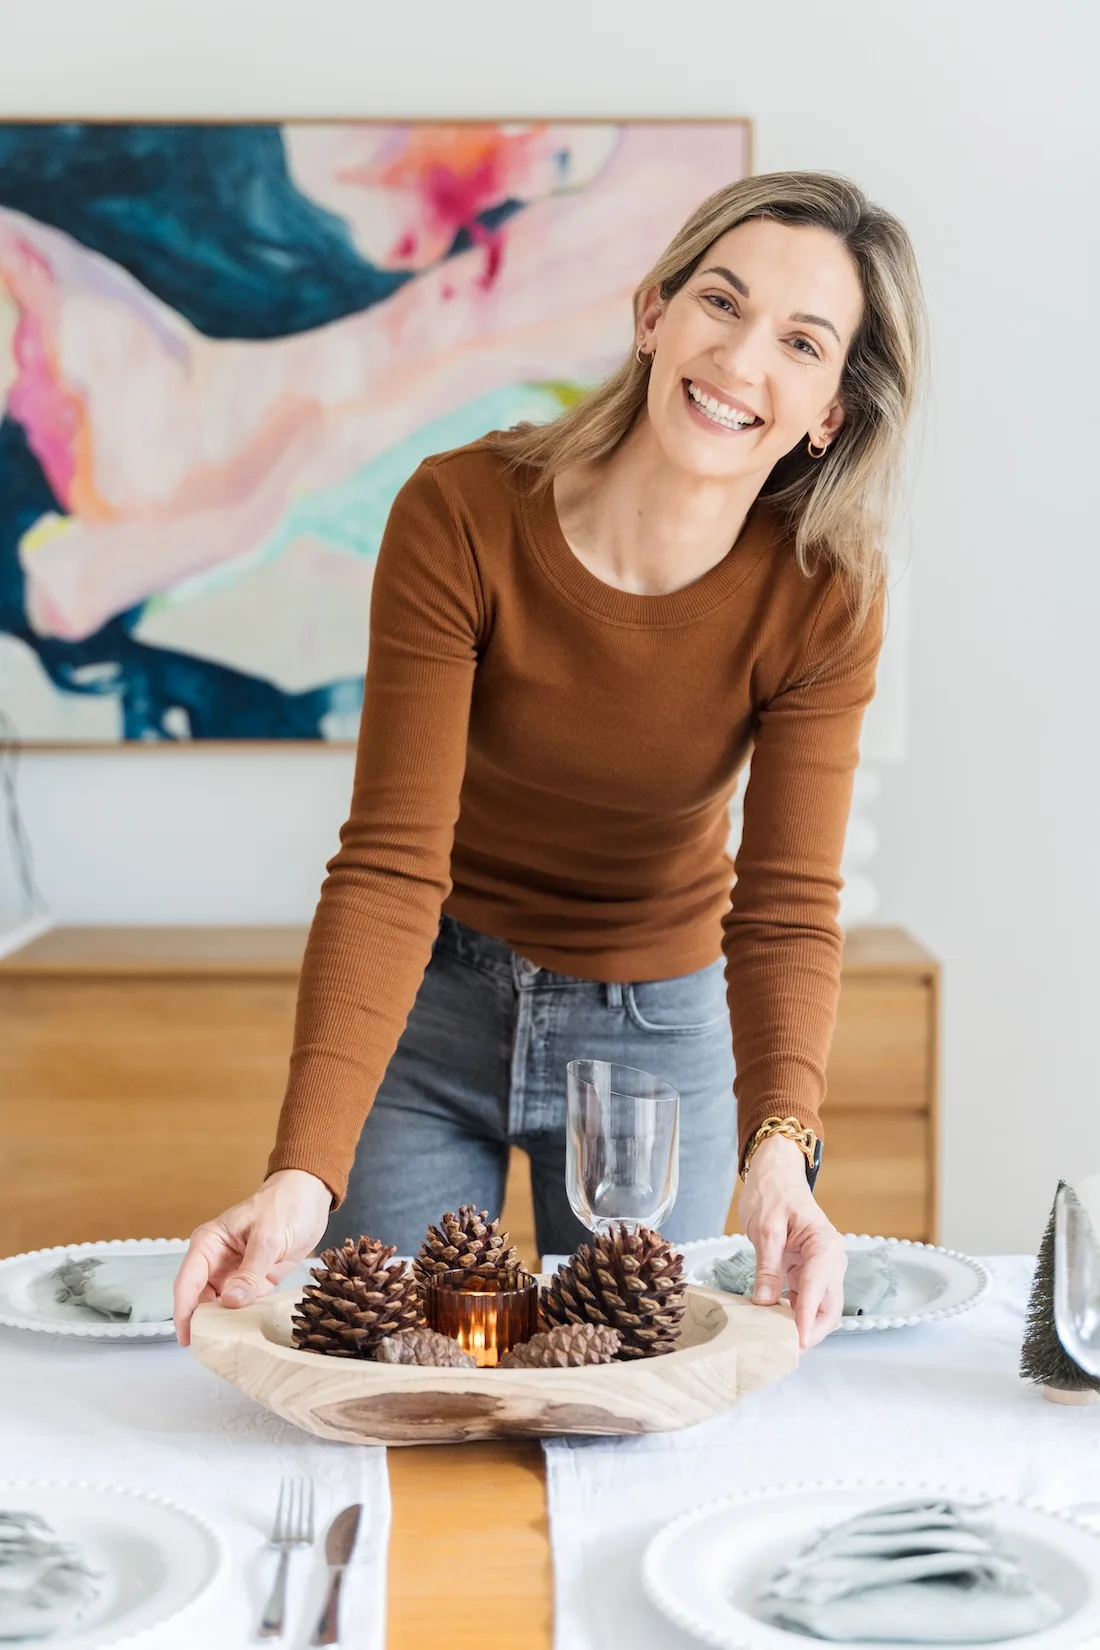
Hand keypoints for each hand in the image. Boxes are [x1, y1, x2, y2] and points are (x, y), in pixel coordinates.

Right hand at [173, 1168, 332, 1346]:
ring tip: (231, 1346)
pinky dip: (246, 1317)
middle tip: (213, 1348)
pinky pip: (245, 1304)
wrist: (310, 1195)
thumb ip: (250, 1272)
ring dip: (226, 1323)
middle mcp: (217, 1261)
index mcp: (209, 1244)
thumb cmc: (284, 1204)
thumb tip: (230, 1303)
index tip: (187, 1338)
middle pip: (201, 1299)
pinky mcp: (256, 1279)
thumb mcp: (267, 1237)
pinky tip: (250, 1332)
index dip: (183, 1312)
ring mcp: (236, 1272)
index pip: (187, 1283)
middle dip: (205, 1323)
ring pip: (222, 1305)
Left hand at [738, 1135, 846, 1349]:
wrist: (775, 1172)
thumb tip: (765, 1303)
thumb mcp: (765, 1227)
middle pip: (829, 1306)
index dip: (807, 1318)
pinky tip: (778, 1324)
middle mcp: (831, 1258)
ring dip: (805, 1326)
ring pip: (822, 1306)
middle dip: (812, 1331)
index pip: (819, 1289)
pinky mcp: (809, 1269)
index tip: (795, 1342)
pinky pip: (808, 1298)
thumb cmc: (772, 1192)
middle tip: (787, 1352)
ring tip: (781, 1344)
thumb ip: (767, 1266)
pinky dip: (797, 1314)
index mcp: (824, 1244)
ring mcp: (822, 1265)